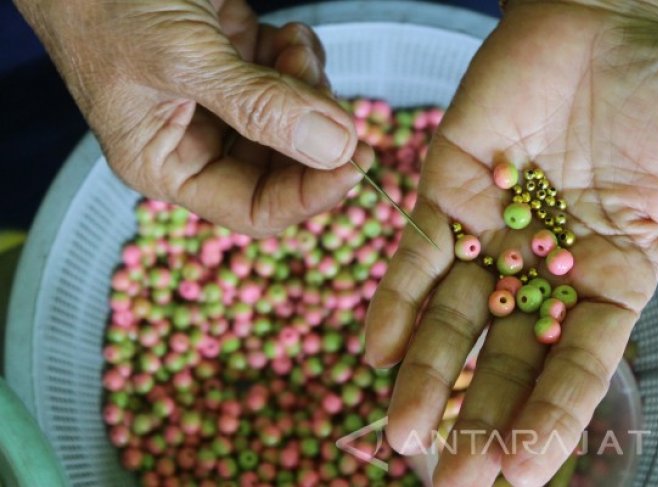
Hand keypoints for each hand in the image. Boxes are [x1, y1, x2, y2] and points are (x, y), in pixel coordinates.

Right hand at [16, 0, 371, 234]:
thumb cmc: (105, 4)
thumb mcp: (184, 61)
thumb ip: (261, 108)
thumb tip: (335, 149)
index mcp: (168, 166)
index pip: (254, 209)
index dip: (309, 195)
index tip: (356, 162)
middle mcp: (199, 143)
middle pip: (285, 167)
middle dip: (314, 131)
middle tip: (328, 96)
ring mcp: (225, 103)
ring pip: (298, 120)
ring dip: (310, 85)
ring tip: (289, 48)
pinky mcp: (240, 66)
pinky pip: (294, 78)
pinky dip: (301, 57)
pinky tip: (284, 33)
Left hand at [365, 1, 657, 484]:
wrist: (601, 24)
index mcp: (605, 279)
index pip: (575, 364)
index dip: (551, 419)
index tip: (522, 474)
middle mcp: (541, 270)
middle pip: (506, 358)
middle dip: (479, 419)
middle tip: (449, 482)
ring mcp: (489, 235)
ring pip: (453, 317)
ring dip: (427, 375)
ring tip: (402, 434)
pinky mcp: (445, 194)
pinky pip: (415, 256)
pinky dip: (396, 302)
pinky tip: (376, 352)